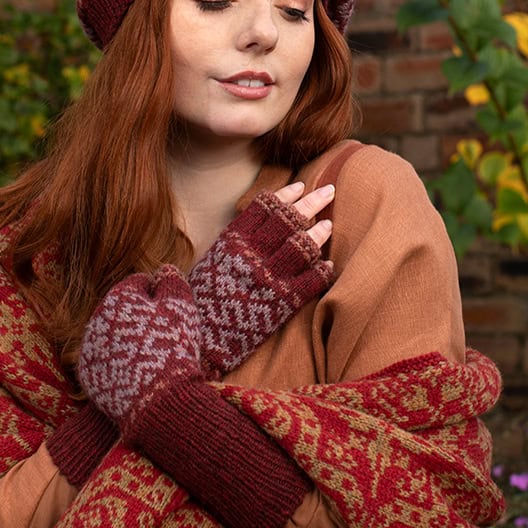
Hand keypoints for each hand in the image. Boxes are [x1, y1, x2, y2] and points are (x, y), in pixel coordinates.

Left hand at [77, 265, 202, 436]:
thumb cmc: (172, 347)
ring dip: (126, 339)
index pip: (138, 283)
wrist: (157, 399)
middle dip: (139, 316)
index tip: (171, 309)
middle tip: (162, 334)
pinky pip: (104, 362)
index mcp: (118, 297)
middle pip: (121, 309)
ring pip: (110, 335)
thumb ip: (172, 281)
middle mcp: (96, 319)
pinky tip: (137, 373)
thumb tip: (165, 269)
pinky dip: (117, 364)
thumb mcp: (180, 307)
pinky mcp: (88, 376)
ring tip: (151, 356)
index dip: (158, 292)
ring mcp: (89, 349)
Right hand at [189, 182, 335, 378]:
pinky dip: (323, 271)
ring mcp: (268, 278)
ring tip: (328, 225)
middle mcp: (252, 255)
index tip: (300, 186)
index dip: (285, 195)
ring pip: (303, 246)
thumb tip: (248, 222)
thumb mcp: (206, 263)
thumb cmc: (198, 301)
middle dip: (312, 202)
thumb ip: (229, 242)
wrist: (199, 341)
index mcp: (232, 241)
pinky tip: (329, 266)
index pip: (264, 207)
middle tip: (329, 190)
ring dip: (319, 233)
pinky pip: (311, 281)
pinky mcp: (281, 304)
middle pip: (289, 219)